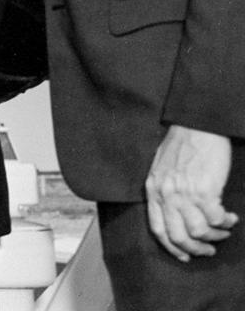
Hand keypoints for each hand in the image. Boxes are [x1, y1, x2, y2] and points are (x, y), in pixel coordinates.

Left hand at [145, 125, 238, 260]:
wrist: (196, 126)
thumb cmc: (181, 145)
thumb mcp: (161, 168)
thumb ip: (164, 190)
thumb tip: (173, 213)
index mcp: (153, 189)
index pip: (157, 228)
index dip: (171, 247)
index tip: (184, 256)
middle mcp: (166, 194)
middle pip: (179, 236)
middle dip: (195, 250)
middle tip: (208, 250)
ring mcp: (185, 193)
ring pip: (200, 232)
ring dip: (215, 236)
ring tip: (222, 231)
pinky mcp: (205, 190)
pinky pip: (216, 219)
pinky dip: (226, 223)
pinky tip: (230, 218)